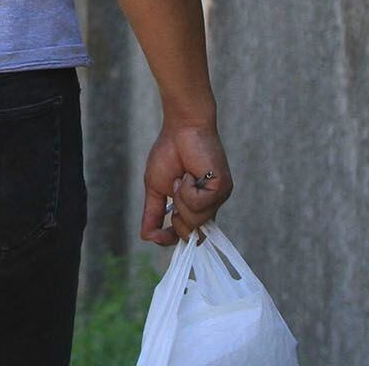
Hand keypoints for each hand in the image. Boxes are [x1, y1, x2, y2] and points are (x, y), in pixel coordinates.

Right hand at [141, 121, 231, 244]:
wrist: (181, 129)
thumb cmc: (169, 153)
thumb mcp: (156, 189)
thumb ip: (153, 214)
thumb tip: (146, 238)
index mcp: (196, 207)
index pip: (189, 236)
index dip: (172, 239)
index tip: (158, 234)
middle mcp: (210, 205)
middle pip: (192, 234)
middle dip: (177, 219)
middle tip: (174, 190)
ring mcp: (218, 198)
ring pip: (196, 221)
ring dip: (180, 200)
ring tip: (182, 177)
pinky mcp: (222, 187)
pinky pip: (200, 204)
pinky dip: (187, 189)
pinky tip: (189, 173)